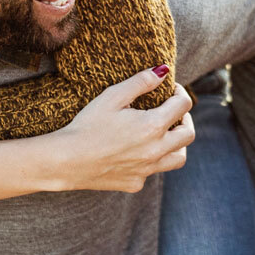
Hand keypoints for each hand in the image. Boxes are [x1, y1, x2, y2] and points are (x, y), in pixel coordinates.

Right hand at [54, 67, 195, 192]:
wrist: (66, 161)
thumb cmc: (86, 125)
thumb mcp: (112, 96)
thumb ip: (141, 82)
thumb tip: (163, 71)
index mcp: (153, 126)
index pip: (183, 105)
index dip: (179, 93)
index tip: (170, 90)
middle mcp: (156, 151)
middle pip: (188, 134)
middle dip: (185, 118)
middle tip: (172, 111)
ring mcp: (147, 170)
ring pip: (179, 158)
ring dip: (177, 144)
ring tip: (165, 134)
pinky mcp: (135, 183)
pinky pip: (154, 171)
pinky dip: (152, 160)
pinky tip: (137, 151)